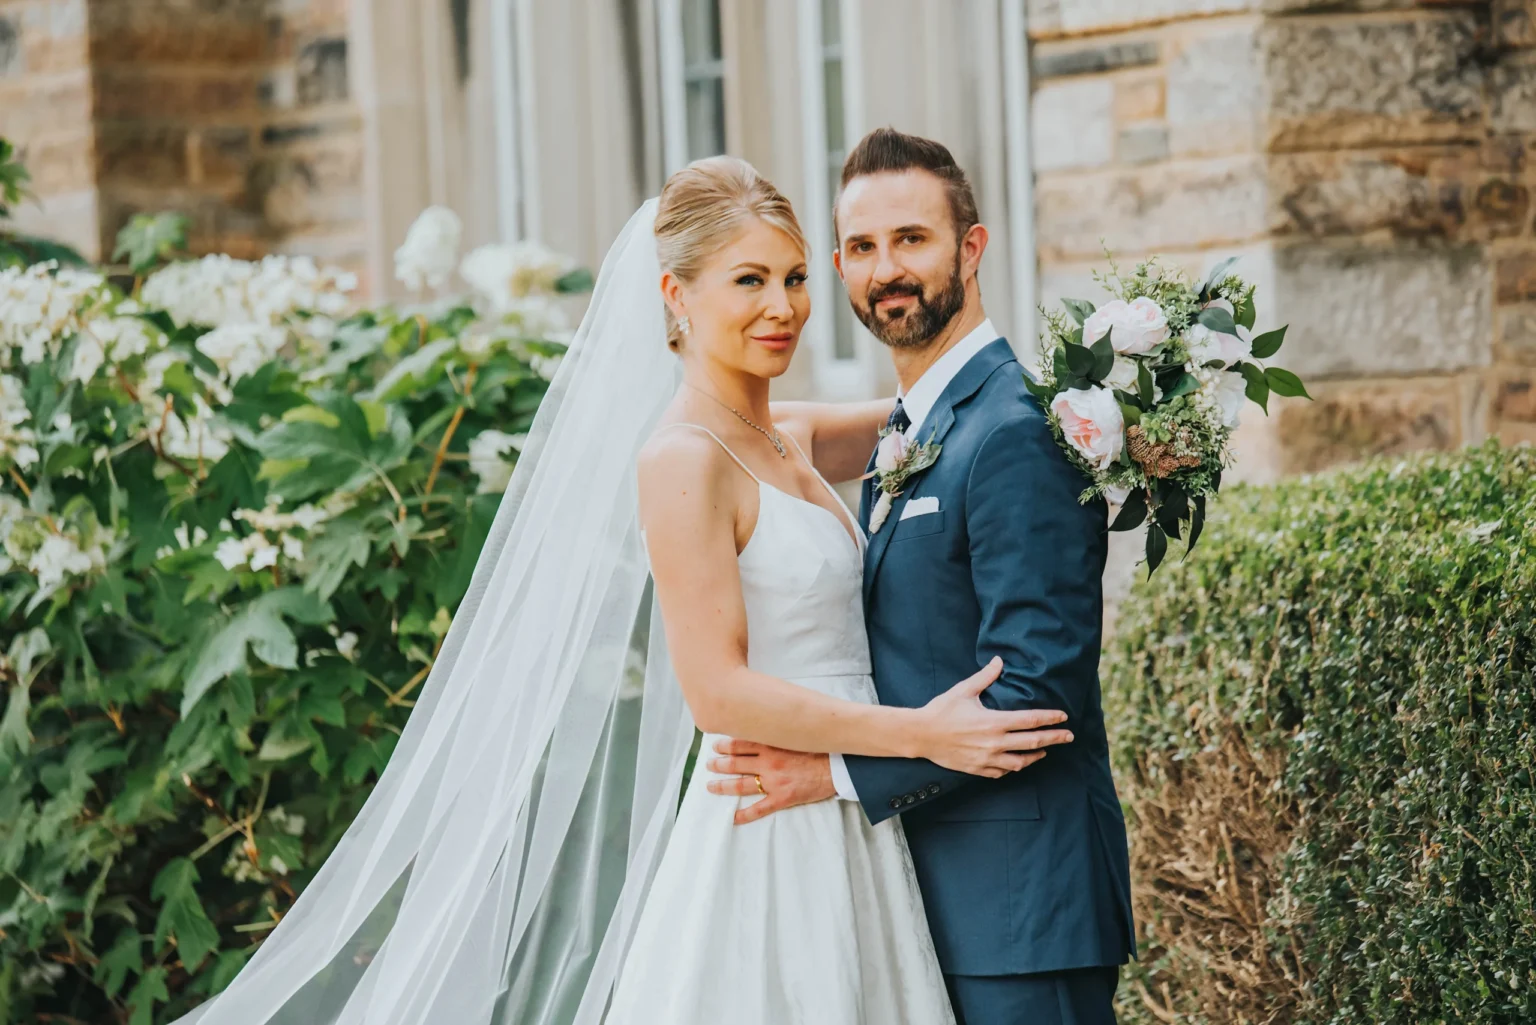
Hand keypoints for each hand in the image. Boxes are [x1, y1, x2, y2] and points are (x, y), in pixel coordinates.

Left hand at [704, 739, 836, 824]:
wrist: (838, 767)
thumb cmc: (820, 748)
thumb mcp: (796, 734)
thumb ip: (779, 733)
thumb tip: (764, 724)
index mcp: (772, 745)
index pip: (740, 744)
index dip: (725, 745)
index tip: (716, 745)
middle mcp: (769, 763)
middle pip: (736, 763)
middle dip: (719, 764)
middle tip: (709, 765)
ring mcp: (774, 782)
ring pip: (741, 785)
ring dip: (723, 786)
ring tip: (711, 786)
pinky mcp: (782, 798)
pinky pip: (759, 809)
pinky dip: (744, 815)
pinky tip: (733, 818)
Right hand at [916, 657, 1073, 776]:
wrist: (921, 735)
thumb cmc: (942, 710)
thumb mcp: (964, 690)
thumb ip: (985, 677)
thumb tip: (999, 661)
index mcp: (994, 722)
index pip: (1030, 720)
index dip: (1050, 718)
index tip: (1063, 717)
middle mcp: (994, 743)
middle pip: (1033, 742)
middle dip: (1054, 738)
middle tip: (1068, 736)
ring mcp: (987, 759)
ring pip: (1021, 762)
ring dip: (1036, 756)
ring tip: (1044, 751)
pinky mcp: (978, 769)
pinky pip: (1003, 772)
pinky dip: (1014, 767)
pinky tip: (1017, 762)